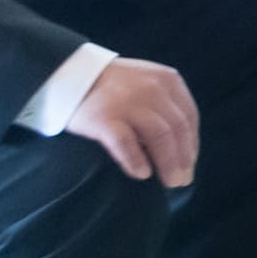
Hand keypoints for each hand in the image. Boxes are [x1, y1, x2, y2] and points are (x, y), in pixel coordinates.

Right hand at [67, 59, 197, 185]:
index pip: (188, 116)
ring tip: (170, 182)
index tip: (189, 163)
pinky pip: (125, 142)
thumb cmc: (109, 87)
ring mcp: (127, 101)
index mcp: (167, 80)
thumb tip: (180, 146)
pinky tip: (142, 174)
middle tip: (182, 180)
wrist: (65, 74)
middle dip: (183, 158)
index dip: (191, 143)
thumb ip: (163, 104)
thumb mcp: (145, 83)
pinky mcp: (103, 117)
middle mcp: (152, 88)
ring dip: (168, 163)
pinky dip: (136, 160)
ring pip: (159, 136)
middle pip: (177, 129)